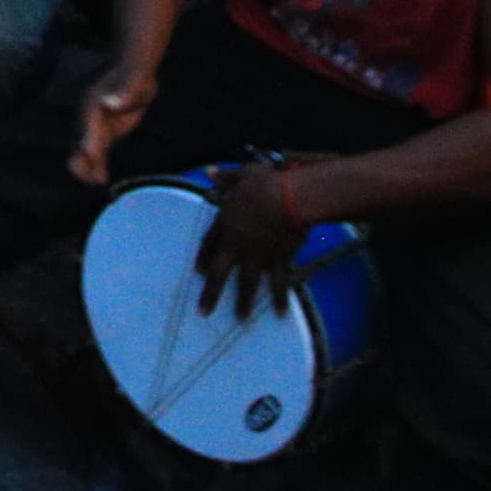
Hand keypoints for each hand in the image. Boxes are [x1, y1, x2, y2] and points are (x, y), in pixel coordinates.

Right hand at [66, 55, 157, 186]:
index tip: (94, 158)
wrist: (135, 69)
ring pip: (84, 152)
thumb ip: (124, 91)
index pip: (87, 129)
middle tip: (97, 178)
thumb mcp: (134, 80)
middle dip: (84, 162)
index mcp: (93, 106)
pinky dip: (97, 165)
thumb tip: (111, 102)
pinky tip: (103, 178)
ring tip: (100, 181)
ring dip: (89, 168)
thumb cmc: (135, 73)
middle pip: (79, 144)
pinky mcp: (105, 131)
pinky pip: (96, 152)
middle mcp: (89, 117)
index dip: (88, 144)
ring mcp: (95, 125)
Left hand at [192, 160, 309, 320]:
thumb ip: (226, 176)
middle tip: (203, 312)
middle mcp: (238, 244)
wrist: (291, 198)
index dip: (204, 257)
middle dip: (210, 294)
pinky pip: (278, 282)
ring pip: (248, 284)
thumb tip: (210, 171)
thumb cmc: (267, 183)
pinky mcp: (279, 259)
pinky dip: (280, 297)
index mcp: (225, 223)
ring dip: (244, 303)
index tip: (199, 271)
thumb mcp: (244, 174)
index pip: (209, 243)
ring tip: (240, 319)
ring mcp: (258, 255)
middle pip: (220, 273)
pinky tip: (280, 312)